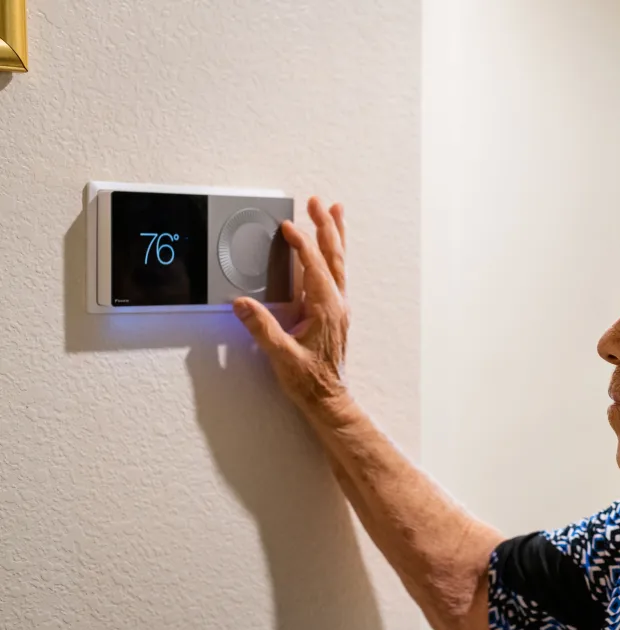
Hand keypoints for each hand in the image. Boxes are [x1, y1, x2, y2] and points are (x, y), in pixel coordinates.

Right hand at [234, 196, 350, 416]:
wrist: (328, 398)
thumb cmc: (309, 380)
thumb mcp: (281, 355)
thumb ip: (261, 328)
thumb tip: (241, 304)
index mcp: (326, 308)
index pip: (314, 266)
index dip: (302, 244)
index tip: (288, 226)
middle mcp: (337, 303)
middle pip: (334, 256)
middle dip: (326, 226)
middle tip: (319, 202)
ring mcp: (338, 306)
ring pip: (339, 262)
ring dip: (336, 235)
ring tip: (335, 211)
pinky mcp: (335, 312)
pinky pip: (337, 274)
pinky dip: (334, 254)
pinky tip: (330, 248)